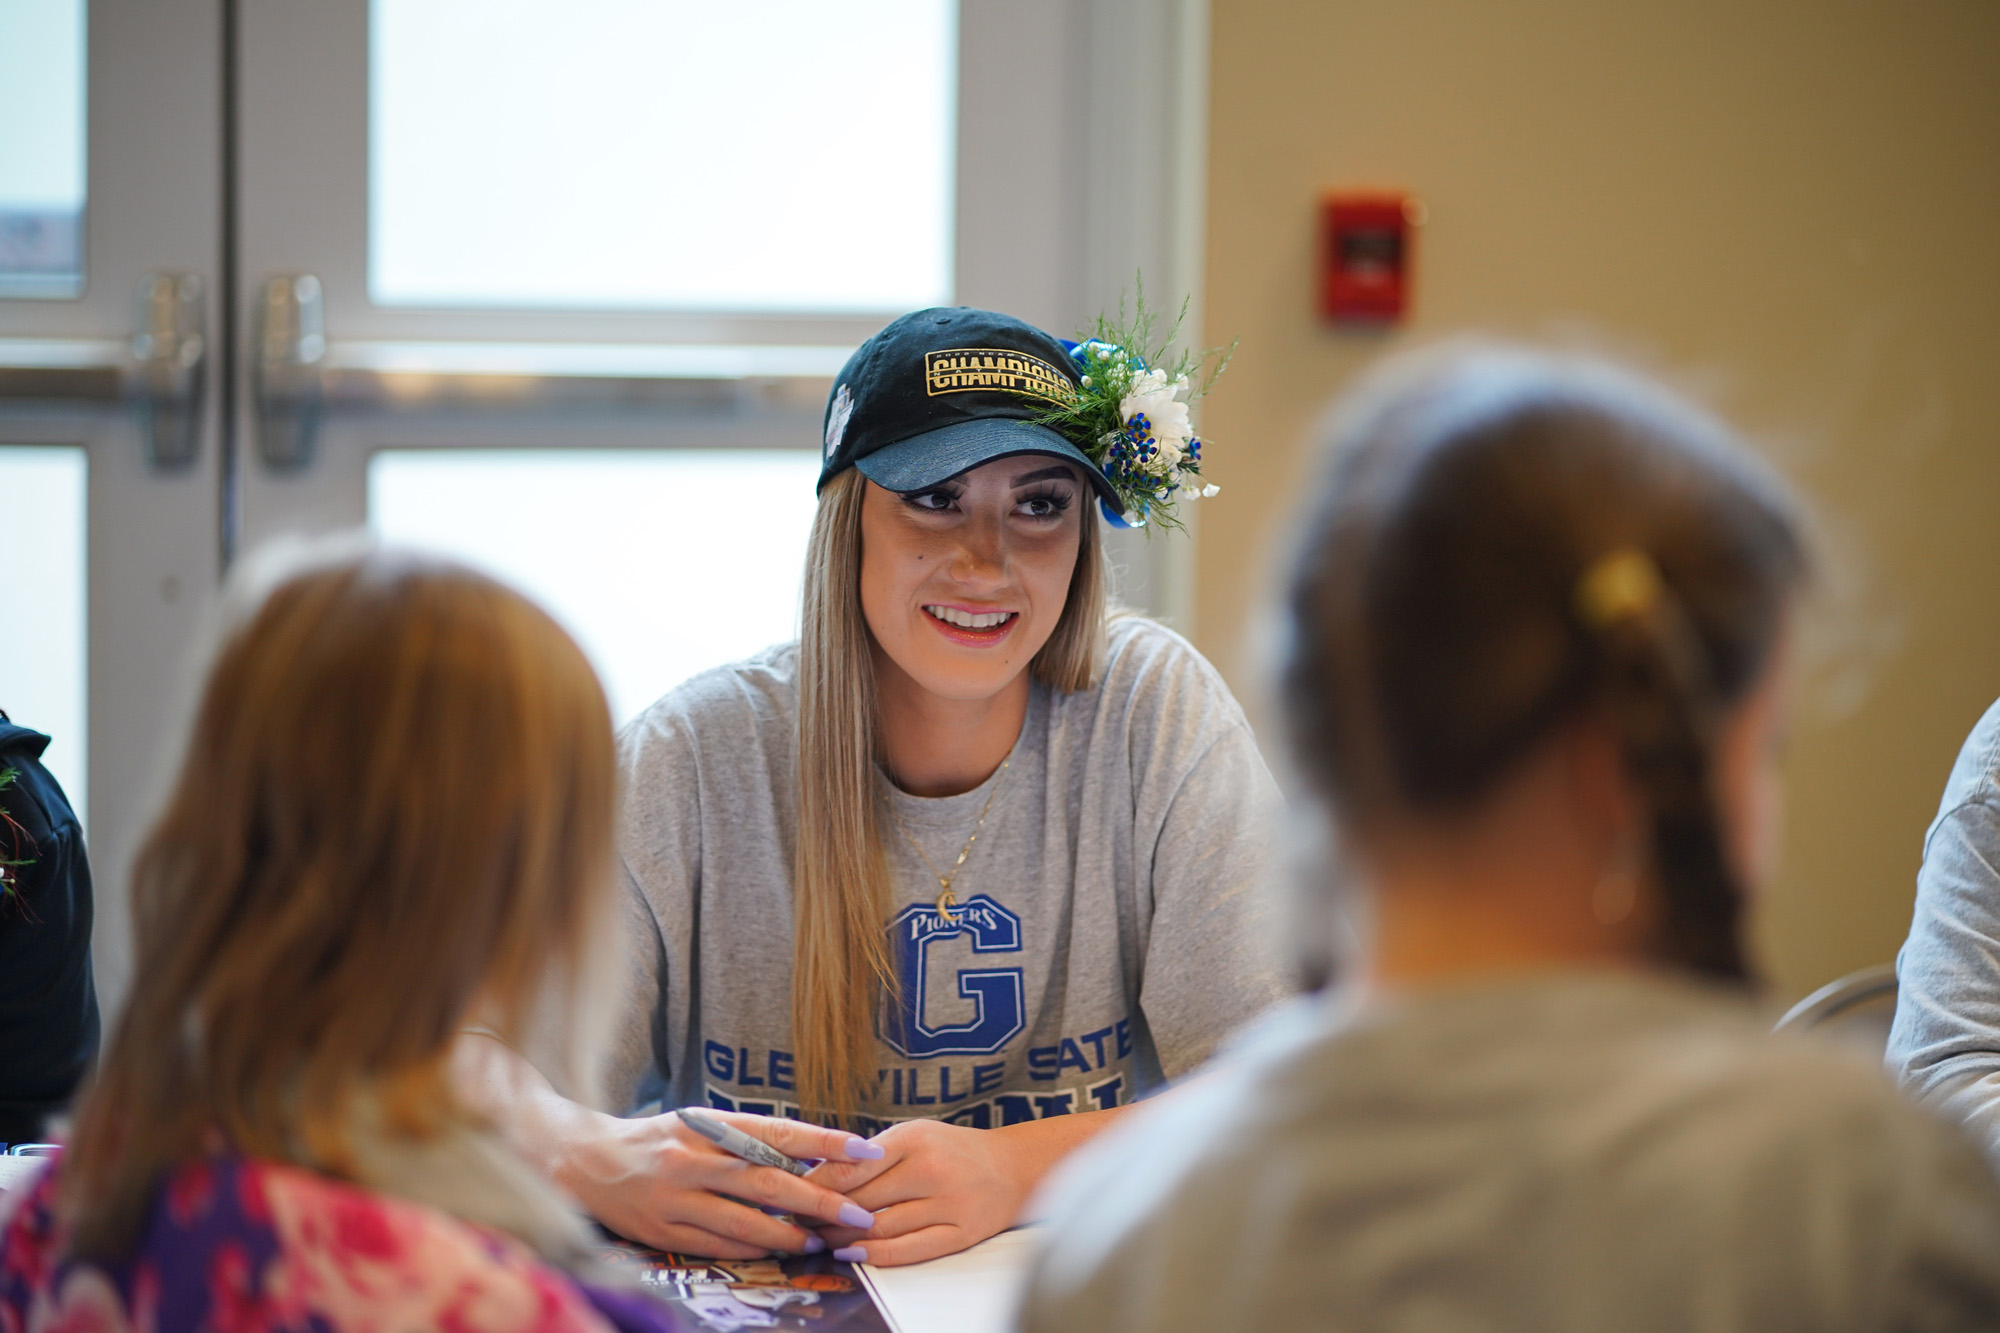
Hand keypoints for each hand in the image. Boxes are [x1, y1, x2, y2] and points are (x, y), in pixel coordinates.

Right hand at [556, 1109, 884, 1259]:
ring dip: (790, 1234)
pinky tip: (779, 1251)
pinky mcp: (663, 1231)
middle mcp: (693, 1159)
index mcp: (708, 1125)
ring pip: (745, 1221)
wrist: (585, 1161)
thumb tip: (807, 1157)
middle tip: (858, 1214)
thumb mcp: (699, 1124)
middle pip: (768, 1181)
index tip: (864, 1150)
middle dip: (819, 1200)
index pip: (777, 1132)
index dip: (823, 1143)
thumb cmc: (656, 1140)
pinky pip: (718, 1245)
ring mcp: (677, 1198)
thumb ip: (746, 1139)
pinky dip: (753, 1249)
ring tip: (823, 1240)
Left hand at [803, 1118, 1031, 1266]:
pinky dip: (875, 1254)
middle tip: (797, 1221)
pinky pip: (909, 1249)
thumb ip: (871, 1154)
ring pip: (880, 1227)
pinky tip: (852, 1252)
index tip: (792, 1194)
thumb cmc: (952, 1150)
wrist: (1012, 1167)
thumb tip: (817, 1175)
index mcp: (915, 1138)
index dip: (817, 1185)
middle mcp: (931, 1169)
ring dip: (843, 1236)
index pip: (853, 1165)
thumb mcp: (914, 1135)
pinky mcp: (960, 1234)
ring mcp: (948, 1204)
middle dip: (824, 1213)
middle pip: (862, 1199)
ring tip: (819, 1238)